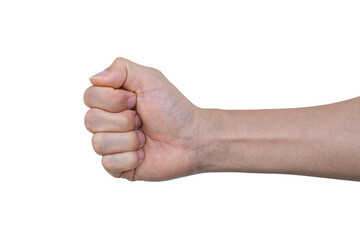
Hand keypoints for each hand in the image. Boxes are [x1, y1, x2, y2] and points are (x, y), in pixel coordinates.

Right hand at [84, 57, 203, 180]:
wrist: (192, 139)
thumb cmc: (173, 109)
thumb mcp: (150, 79)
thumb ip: (121, 69)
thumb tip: (93, 78)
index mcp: (112, 101)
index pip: (89, 96)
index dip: (113, 100)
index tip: (135, 100)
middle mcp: (108, 122)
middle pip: (90, 120)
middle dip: (123, 120)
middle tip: (142, 120)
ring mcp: (112, 145)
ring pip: (98, 143)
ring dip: (128, 139)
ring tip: (144, 138)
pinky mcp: (119, 166)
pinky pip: (108, 163)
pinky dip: (131, 158)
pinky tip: (143, 154)